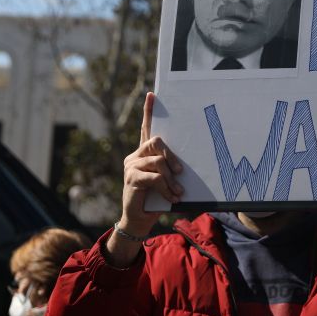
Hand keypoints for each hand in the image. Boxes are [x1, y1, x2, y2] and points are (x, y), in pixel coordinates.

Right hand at [107, 92, 182, 264]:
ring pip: (158, 162)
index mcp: (144, 154)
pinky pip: (154, 177)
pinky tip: (171, 197)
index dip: (149, 111)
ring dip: (171, 179)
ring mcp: (131, 166)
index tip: (153, 95)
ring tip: (177, 192)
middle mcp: (135, 156)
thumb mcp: (167, 181)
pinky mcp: (131, 178)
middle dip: (172, 157)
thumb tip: (185, 166)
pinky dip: (166, 188)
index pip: (146, 128)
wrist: (139, 220)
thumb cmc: (156, 199)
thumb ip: (171, 169)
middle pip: (156, 142)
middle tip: (180, 172)